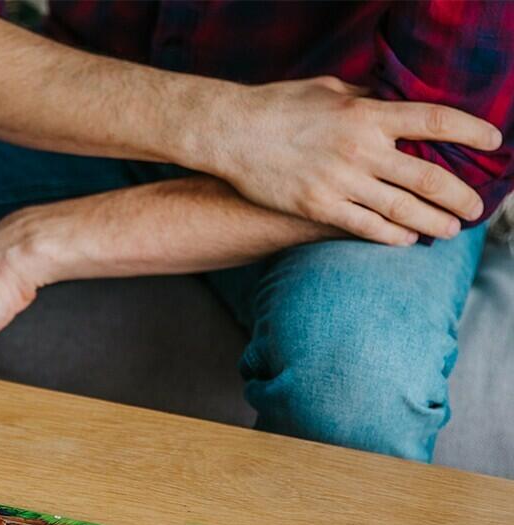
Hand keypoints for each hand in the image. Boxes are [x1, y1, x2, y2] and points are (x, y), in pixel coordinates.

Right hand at [201, 76, 501, 243]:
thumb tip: (392, 104)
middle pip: (425, 175)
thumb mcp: (329, 91)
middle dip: (457, 194)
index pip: (434, 121)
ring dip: (430, 221)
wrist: (232, 134)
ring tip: (449, 230)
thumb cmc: (279, 106)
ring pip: (399, 208)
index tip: (494, 142)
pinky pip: (363, 226)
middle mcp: (359, 149)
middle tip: (476, 209)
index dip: (471, 131)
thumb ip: (365, 100)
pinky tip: (406, 239)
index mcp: (366, 113)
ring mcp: (338, 182)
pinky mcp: (316, 207)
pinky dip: (390, 234)